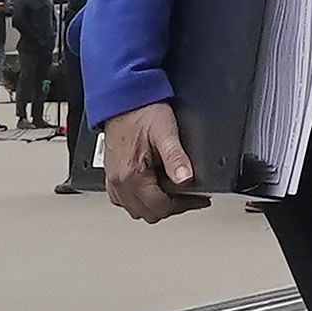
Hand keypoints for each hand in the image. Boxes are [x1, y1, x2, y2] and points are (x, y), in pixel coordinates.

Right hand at [102, 102, 199, 220]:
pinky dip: (138, 200)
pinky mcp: (111, 173)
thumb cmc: (141, 110)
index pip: (160, 207)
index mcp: (132, 174)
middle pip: (148, 213)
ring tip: (173, 195)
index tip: (199, 199)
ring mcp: (113, 178)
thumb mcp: (166, 132)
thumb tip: (186, 179)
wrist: (122, 97)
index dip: (184, 205)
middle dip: (171, 208)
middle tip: (189, 198)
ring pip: (134, 209)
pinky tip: (151, 190)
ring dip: (154, 206)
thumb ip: (176, 157)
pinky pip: (122, 199)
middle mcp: (119, 181)